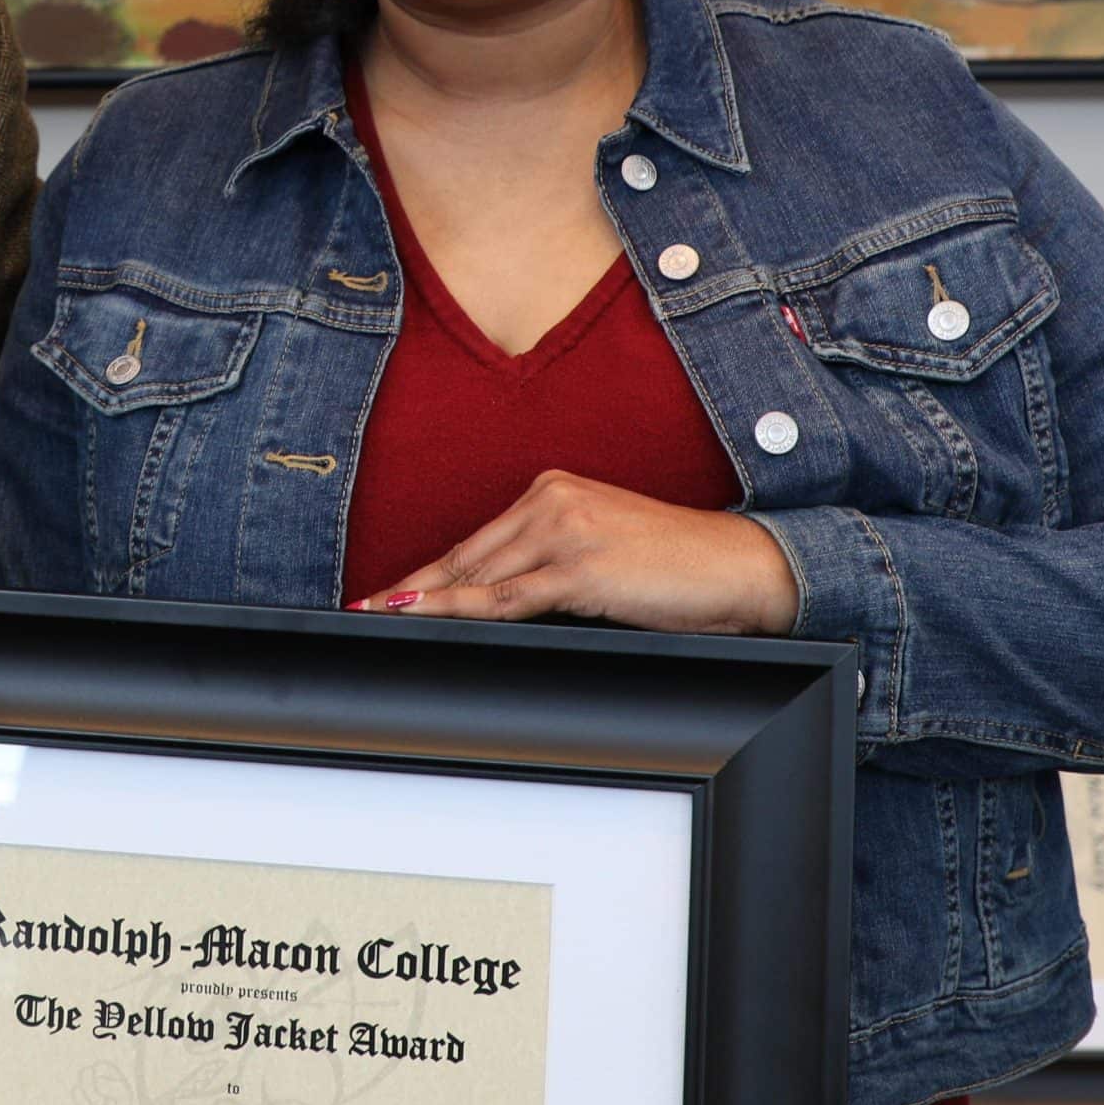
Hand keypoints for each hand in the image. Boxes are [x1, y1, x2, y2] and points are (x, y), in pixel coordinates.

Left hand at [354, 471, 800, 636]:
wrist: (737, 565)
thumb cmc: (676, 565)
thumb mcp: (602, 549)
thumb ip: (552, 561)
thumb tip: (502, 597)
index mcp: (553, 489)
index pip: (477, 538)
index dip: (429, 569)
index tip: (389, 588)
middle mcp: (552, 499)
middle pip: (467, 555)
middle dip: (414, 586)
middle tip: (365, 605)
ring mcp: (566, 531)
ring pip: (479, 575)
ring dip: (426, 600)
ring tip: (382, 614)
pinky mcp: (581, 568)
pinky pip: (508, 596)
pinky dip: (463, 609)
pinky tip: (430, 615)